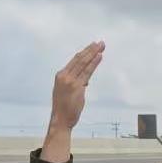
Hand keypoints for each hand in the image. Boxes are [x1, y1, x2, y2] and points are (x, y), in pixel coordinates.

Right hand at [42, 41, 103, 162]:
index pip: (74, 60)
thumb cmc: (64, 108)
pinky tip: (99, 57)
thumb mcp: (67, 92)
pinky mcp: (77, 86)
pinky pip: (87, 72)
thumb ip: (76, 84)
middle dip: (91, 49)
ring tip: (102, 46)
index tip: (93, 46)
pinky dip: (94, 63)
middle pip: (80, 58)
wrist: (60, 120)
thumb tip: (85, 80)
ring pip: (83, 63)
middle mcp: (64, 75)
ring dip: (94, 53)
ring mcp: (70, 80)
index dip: (85, 52)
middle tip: (100, 42)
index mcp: (61, 75)